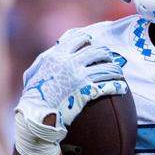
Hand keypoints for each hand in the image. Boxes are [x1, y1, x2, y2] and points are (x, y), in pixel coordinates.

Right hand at [13, 32, 126, 154]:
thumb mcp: (33, 71)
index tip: (93, 44)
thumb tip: (52, 50)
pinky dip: (118, 86)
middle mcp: (70, 62)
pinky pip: (109, 86)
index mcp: (57, 55)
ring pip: (107, 68)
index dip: (89, 41)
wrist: (37, 114)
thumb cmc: (33, 94)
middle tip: (110, 60)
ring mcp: (80, 76)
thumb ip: (44, 59)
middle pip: (97, 51)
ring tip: (118, 74)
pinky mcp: (87, 91)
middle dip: (106, 55)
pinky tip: (122, 88)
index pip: (79, 39)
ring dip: (116, 71)